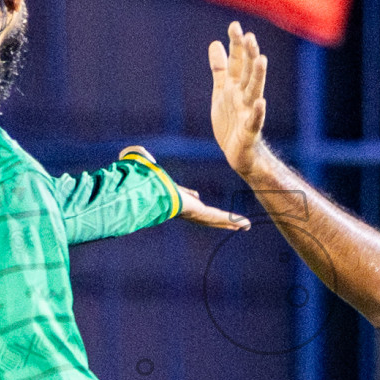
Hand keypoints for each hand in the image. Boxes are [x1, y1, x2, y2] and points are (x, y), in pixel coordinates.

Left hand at [118, 144, 249, 230]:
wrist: (143, 191)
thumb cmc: (138, 178)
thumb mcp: (140, 161)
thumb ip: (138, 156)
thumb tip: (136, 153)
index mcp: (170, 196)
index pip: (183, 197)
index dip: (189, 196)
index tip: (196, 195)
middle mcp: (181, 208)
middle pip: (202, 214)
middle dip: (215, 217)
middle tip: (229, 221)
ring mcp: (191, 213)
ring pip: (213, 219)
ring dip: (228, 222)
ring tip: (243, 226)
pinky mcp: (198, 214)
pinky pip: (218, 217)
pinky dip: (232, 220)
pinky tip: (244, 224)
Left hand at [209, 21, 267, 177]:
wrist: (237, 153)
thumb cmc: (231, 121)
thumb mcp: (221, 91)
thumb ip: (220, 69)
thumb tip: (215, 43)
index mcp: (235, 86)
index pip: (237, 62)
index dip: (236, 45)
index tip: (235, 26)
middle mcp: (244, 96)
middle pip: (247, 72)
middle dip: (248, 55)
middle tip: (249, 37)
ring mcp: (248, 112)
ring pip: (254, 91)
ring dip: (257, 76)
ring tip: (260, 60)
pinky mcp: (249, 131)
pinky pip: (255, 121)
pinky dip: (258, 112)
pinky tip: (260, 103)